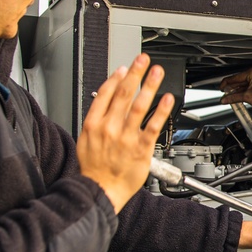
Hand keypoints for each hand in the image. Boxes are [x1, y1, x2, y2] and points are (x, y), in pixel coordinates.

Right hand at [77, 54, 173, 212]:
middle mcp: (110, 128)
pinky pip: (153, 126)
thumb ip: (95, 121)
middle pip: (123, 95)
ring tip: (156, 72)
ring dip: (149, 86)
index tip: (125, 68)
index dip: (117, 78)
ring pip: (139, 106)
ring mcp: (126, 138)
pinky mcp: (141, 149)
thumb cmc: (94, 169)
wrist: (101, 191)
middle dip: (135, 74)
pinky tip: (167, 99)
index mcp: (93, 124)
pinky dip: (160, 111)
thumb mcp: (84, 140)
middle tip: (143, 60)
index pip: (106, 94)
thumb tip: (104, 103)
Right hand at [219, 67, 251, 111]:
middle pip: (238, 81)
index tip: (220, 88)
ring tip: (229, 96)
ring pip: (243, 84)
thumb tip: (225, 99)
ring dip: (236, 91)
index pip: (234, 78)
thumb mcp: (248, 97)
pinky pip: (248, 86)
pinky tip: (238, 96)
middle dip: (231, 88)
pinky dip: (242, 91)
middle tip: (223, 94)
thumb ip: (234, 98)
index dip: (225, 84)